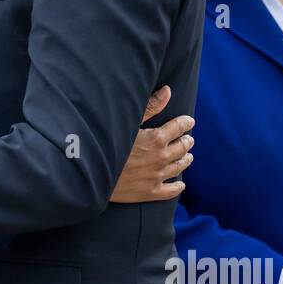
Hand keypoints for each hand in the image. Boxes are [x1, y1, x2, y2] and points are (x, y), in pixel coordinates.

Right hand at [110, 85, 193, 202]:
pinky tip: (180, 183)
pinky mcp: (150, 192)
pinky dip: (178, 186)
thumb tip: (168, 91)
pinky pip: (171, 190)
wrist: (92, 174)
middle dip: (187, 141)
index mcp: (156, 139)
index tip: (189, 121)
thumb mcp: (128, 122)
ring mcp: (157, 176)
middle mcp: (161, 158)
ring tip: (187, 156)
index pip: (179, 128)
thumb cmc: (107, 144)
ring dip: (185, 160)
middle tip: (188, 139)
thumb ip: (151, 106)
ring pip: (179, 167)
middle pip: (182, 147)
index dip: (186, 123)